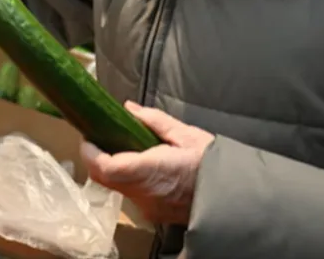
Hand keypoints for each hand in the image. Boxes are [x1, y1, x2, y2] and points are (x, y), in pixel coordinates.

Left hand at [81, 102, 213, 225]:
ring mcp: (149, 207)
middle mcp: (145, 193)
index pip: (106, 167)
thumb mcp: (187, 135)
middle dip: (96, 158)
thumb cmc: (212, 164)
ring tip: (120, 146)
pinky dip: (127, 178)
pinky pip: (132, 194)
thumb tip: (129, 109)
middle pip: (105, 179)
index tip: (88, 136)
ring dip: (111, 168)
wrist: (236, 197)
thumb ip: (155, 121)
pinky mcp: (155, 214)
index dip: (90, 152)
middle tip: (99, 137)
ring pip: (117, 188)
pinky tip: (139, 164)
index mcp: (151, 170)